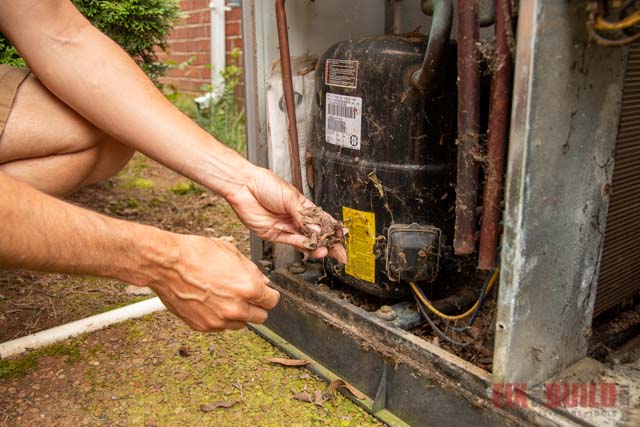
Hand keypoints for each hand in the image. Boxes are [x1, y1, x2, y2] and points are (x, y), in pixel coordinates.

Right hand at [146, 234, 279, 331]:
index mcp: (248, 288)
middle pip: (260, 317)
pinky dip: (219, 317)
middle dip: (256, 306)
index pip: (272, 301)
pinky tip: (211, 301)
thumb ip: (252, 270)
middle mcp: (236, 308)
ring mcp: (219, 320)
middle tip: (246, 296)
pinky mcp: (203, 326)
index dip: (268, 295)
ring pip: (240, 324)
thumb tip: (262, 281)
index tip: (265, 293)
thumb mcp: (231, 252)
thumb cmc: (196, 254)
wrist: (167, 264)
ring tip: (224, 297)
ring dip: (238, 313)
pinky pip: (220, 326)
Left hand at [224, 167, 346, 262]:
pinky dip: (302, 245)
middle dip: (328, 243)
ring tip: (325, 250)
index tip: (342, 237)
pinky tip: (310, 246)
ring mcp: (285, 227)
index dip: (332, 229)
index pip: (322, 220)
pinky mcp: (274, 234)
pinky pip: (291, 242)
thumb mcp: (289, 197)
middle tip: (338, 252)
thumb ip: (304, 215)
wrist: (243, 186)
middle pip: (315, 234)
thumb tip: (318, 228)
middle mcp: (295, 218)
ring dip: (315, 247)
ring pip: (304, 241)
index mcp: (302, 206)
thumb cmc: (265, 184)